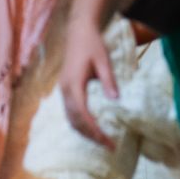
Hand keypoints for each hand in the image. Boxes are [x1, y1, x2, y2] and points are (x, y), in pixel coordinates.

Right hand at [60, 16, 117, 149]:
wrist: (78, 32)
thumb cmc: (93, 45)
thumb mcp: (104, 60)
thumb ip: (109, 80)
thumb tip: (116, 99)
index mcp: (74, 83)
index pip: (82, 114)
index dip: (94, 130)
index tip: (107, 141)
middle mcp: (65, 89)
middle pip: (75, 120)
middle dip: (91, 135)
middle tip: (109, 145)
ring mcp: (63, 89)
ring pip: (70, 118)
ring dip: (84, 131)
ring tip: (101, 140)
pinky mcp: (65, 88)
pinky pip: (69, 112)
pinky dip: (79, 123)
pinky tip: (91, 127)